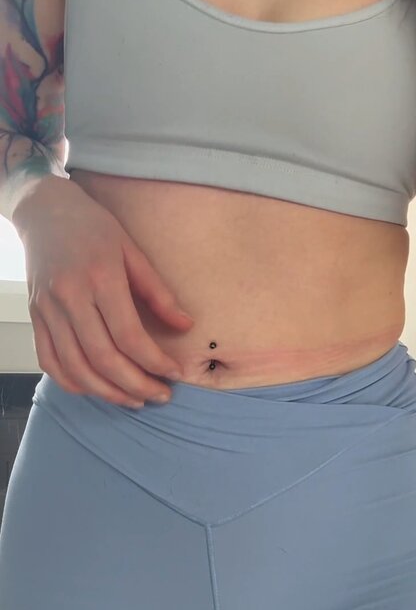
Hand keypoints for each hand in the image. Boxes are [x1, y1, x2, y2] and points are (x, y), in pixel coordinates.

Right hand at [13, 176, 193, 407]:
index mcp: (100, 278)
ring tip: (134, 399)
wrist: (44, 210)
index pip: (129, 335)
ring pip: (75, 367)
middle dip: (135, 384)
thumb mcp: (132, 250)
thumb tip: (186, 326)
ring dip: (107, 392)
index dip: (154, 361)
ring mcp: (48, 310)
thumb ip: (158, 292)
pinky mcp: (35, 317)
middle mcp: (70, 297)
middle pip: (103, 358)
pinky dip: (72, 382)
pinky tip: (96, 388)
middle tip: (160, 395)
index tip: (174, 373)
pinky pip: (49, 361)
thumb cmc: (93, 227)